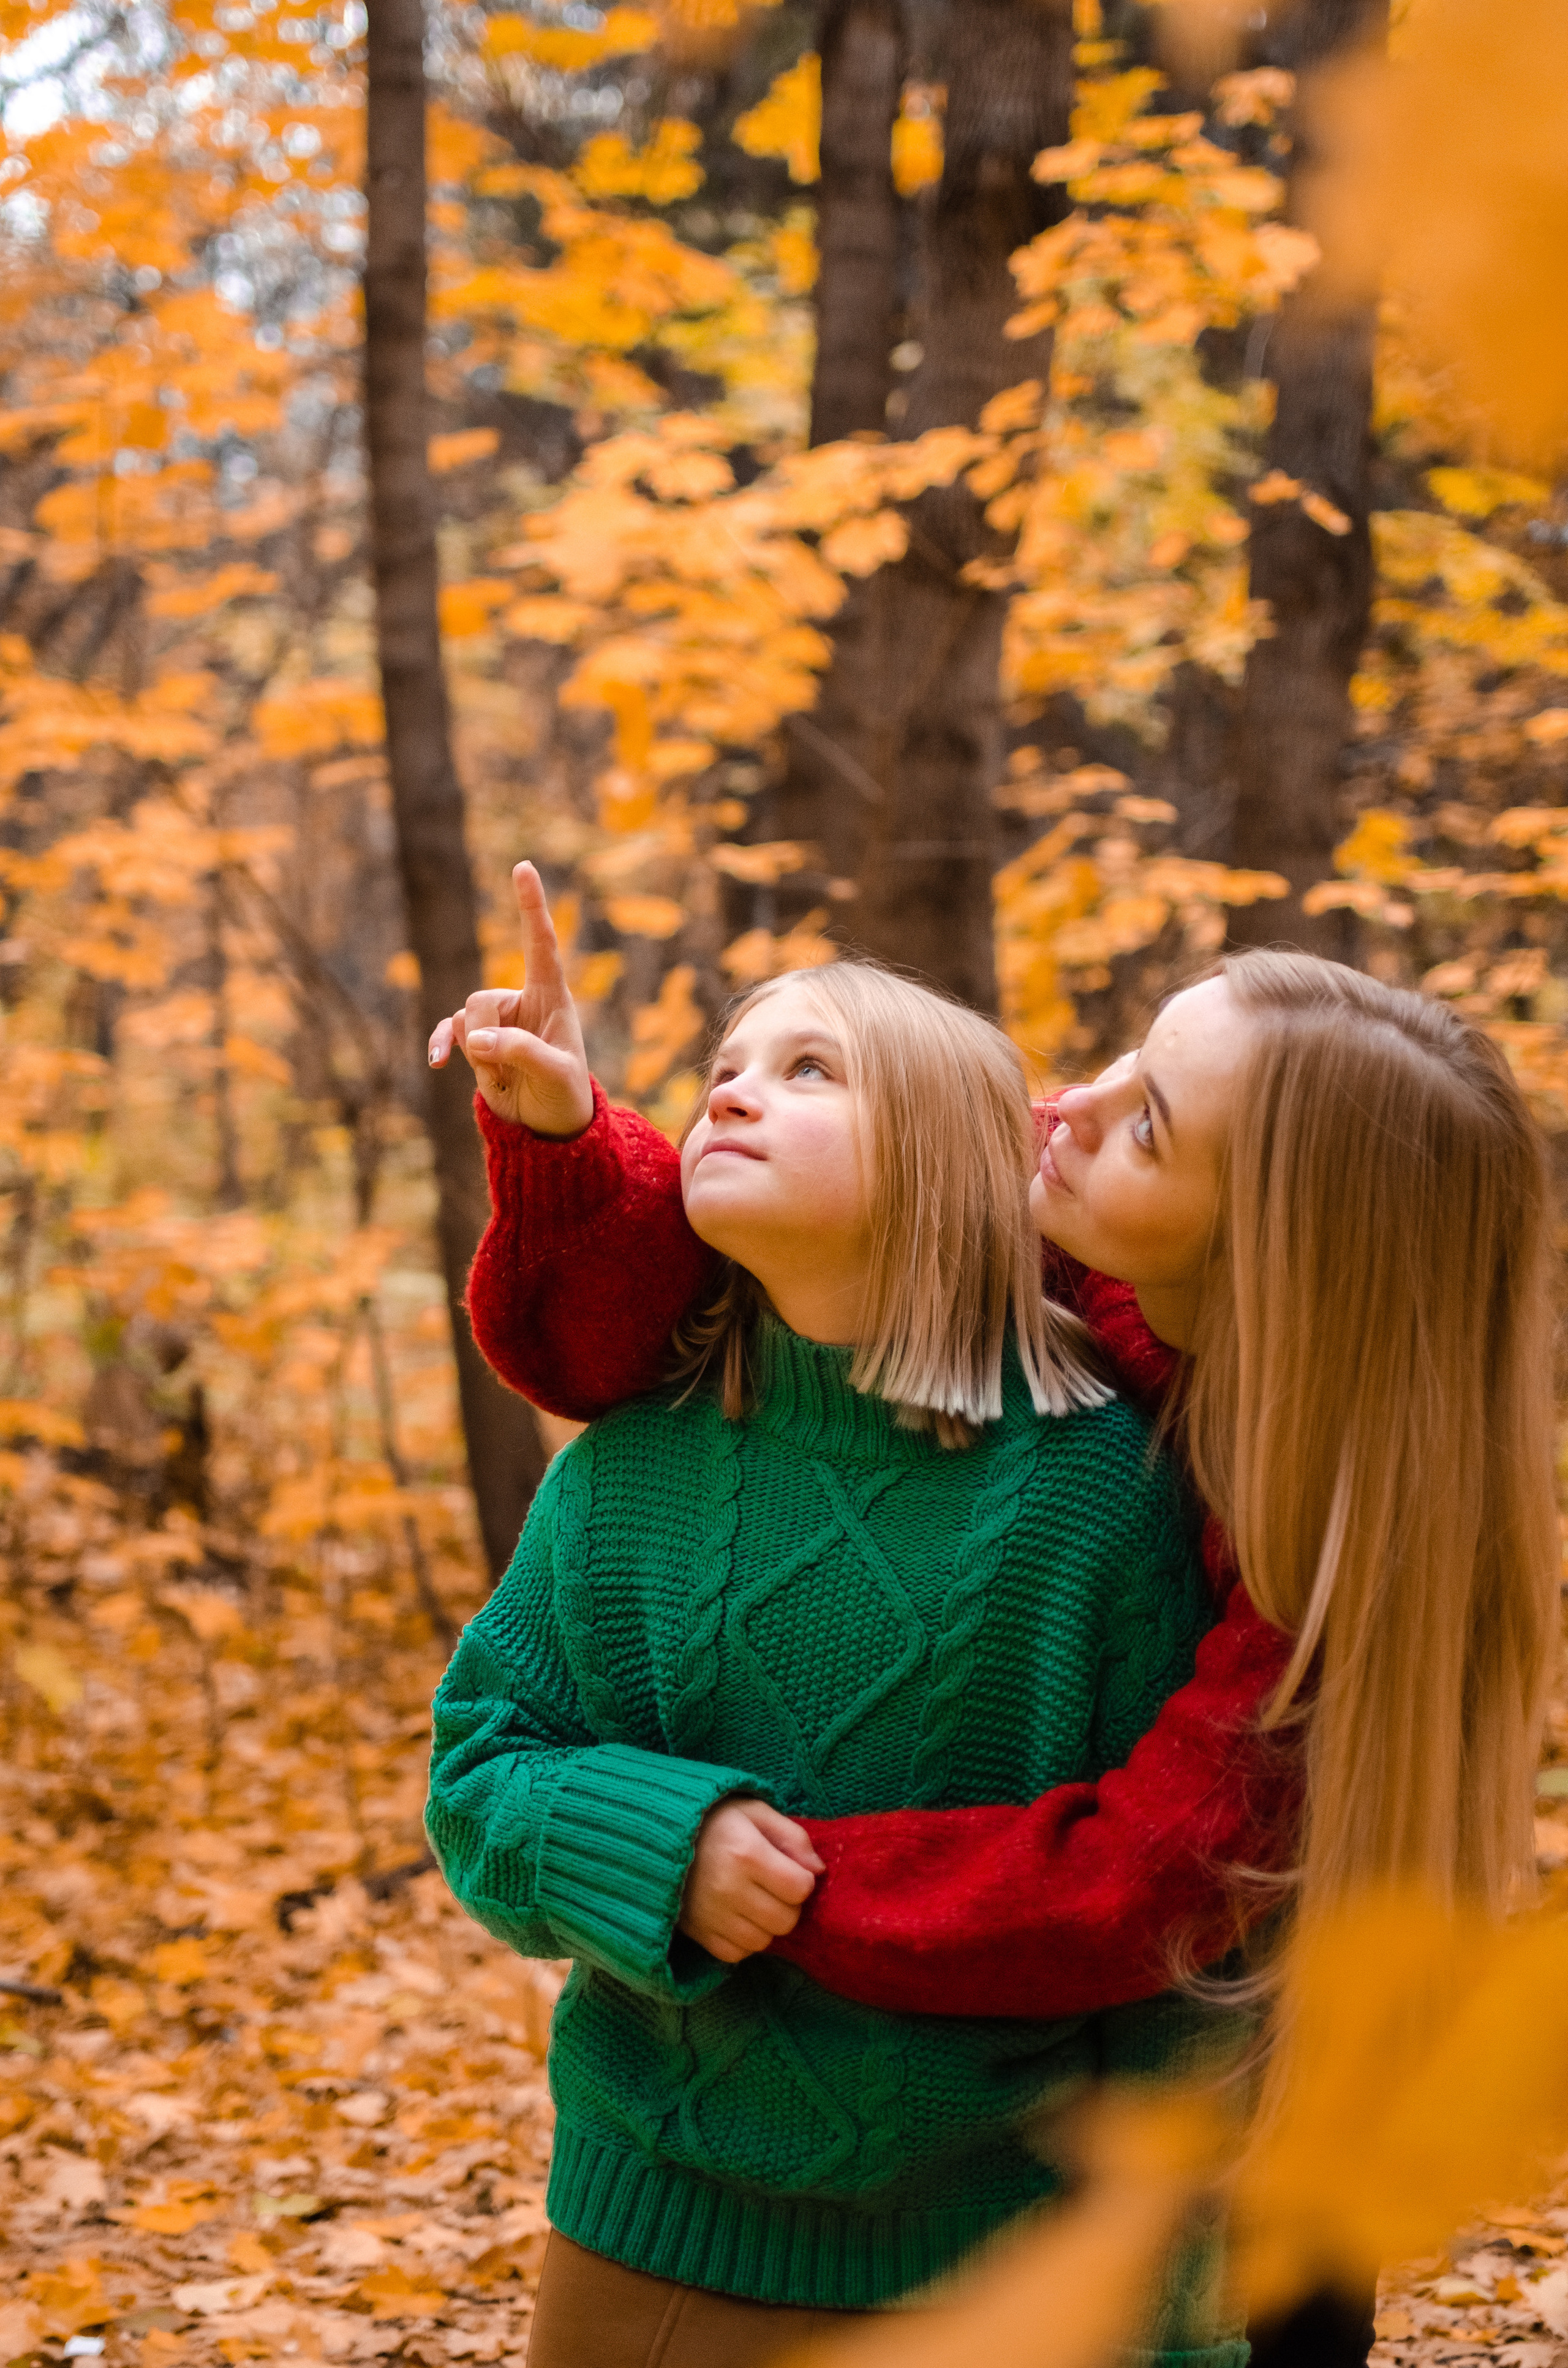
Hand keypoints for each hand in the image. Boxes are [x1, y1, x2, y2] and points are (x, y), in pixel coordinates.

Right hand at [426, 861, 593, 1136]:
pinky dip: (442, 1045)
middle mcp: (521, 1001)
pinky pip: (449, 1032)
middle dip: (486, 1037)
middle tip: (509, 1070)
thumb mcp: (554, 1074)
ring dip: (477, 1055)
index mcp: (551, 996)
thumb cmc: (565, 1095)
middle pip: (481, 1000)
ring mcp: (496, 1021)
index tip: (523, 866)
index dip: (531, 905)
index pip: (540, 942)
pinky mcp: (477, 1042)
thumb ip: (520, 1052)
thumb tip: (475, 1040)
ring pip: (464, 1019)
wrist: (548, 1126)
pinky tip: (436, 1062)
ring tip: (505, 1079)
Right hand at [678, 1799, 824, 1964]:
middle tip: (772, 1887)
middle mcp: (728, 1889)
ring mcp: (711, 1915)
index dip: (801, 1879)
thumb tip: (818, 1871)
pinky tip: (737, 1917)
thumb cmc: (715, 1821)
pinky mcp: (697, 1934)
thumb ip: (793, 1837)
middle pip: (785, 1920)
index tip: (788, 1869)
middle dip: (787, 1905)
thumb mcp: (756, 1812)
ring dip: (766, 1925)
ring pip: (763, 1941)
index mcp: (746, 1853)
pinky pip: (736, 1954)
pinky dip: (743, 1941)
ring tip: (754, 1901)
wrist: (656, 1835)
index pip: (800, 1888)